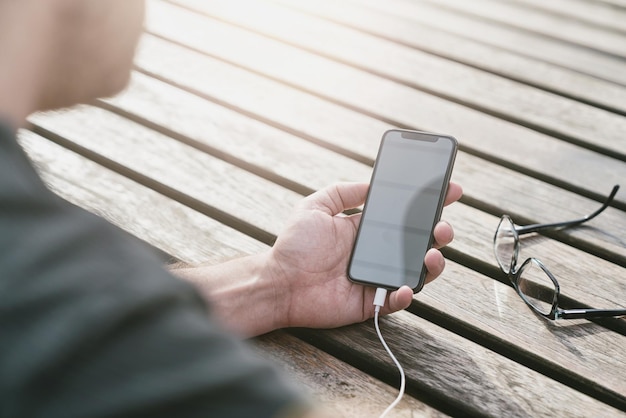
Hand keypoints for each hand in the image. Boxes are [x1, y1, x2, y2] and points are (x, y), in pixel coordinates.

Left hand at [269, 182, 462, 329]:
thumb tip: (371, 183)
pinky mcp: (371, 302)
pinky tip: (406, 284)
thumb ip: (343, 191)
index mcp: (366, 229)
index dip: (428, 204)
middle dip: (438, 232)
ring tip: (433, 253)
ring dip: (432, 262)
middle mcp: (376, 253)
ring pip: (415, 271)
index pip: (404, 215)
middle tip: (442, 226)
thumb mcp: (315, 206)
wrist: (279, 281)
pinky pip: (395, 300)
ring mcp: (376, 277)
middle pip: (417, 243)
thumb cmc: (293, 245)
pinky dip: (406, 294)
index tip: (450, 191)